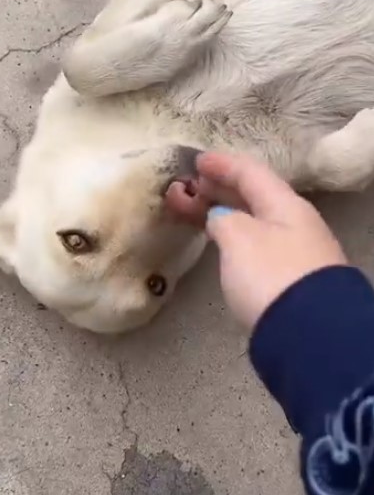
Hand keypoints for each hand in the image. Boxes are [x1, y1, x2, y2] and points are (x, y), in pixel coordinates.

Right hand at [167, 152, 346, 329]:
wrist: (308, 334)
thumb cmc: (270, 275)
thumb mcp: (239, 237)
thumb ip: (222, 218)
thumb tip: (219, 216)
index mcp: (285, 205)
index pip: (251, 172)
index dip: (221, 164)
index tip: (195, 160)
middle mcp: (294, 223)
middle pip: (252, 197)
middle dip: (218, 189)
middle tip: (187, 186)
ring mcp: (293, 252)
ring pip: (252, 221)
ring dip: (223, 212)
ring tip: (194, 212)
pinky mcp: (288, 280)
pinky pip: (255, 243)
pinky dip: (232, 234)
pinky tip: (219, 241)